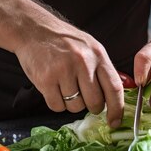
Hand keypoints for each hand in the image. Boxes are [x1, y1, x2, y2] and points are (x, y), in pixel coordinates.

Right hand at [15, 8, 124, 127]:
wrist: (33, 29)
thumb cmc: (63, 40)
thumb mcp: (90, 47)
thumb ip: (102, 70)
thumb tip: (113, 98)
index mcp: (98, 55)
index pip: (114, 88)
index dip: (117, 109)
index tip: (115, 122)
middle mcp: (83, 62)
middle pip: (95, 102)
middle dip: (91, 107)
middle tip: (84, 98)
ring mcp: (64, 71)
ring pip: (75, 106)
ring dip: (71, 103)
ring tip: (64, 85)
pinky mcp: (46, 79)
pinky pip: (57, 106)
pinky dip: (56, 103)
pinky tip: (53, 88)